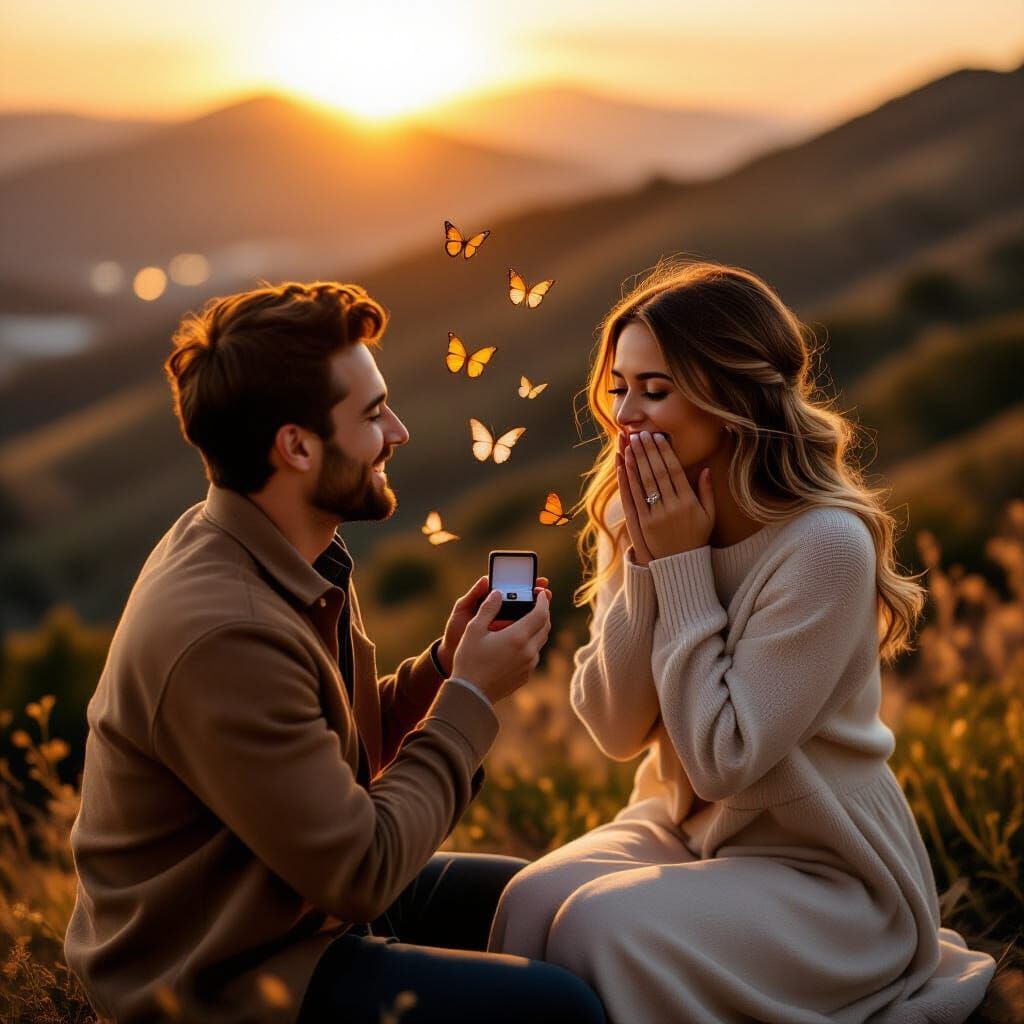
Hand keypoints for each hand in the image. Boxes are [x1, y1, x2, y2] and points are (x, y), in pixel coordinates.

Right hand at [451, 589, 551, 703]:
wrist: (470, 693)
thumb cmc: (469, 660)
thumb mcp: (474, 629)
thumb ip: (488, 608)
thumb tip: (498, 593)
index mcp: (517, 637)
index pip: (541, 613)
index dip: (543, 601)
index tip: (541, 593)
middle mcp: (528, 651)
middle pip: (545, 627)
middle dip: (542, 613)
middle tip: (535, 604)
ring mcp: (529, 665)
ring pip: (540, 641)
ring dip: (537, 629)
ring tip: (525, 621)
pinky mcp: (525, 676)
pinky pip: (533, 655)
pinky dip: (530, 644)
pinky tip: (516, 642)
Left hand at [620, 431, 715, 561]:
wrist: (681, 563)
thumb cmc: (696, 537)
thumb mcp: (709, 515)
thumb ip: (707, 491)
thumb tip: (705, 469)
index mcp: (689, 501)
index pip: (674, 470)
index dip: (665, 452)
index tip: (658, 436)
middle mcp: (672, 506)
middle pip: (657, 472)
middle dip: (648, 451)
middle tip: (640, 433)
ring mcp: (657, 515)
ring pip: (645, 482)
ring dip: (637, 460)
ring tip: (631, 443)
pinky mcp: (644, 523)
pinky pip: (635, 497)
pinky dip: (629, 480)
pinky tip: (625, 465)